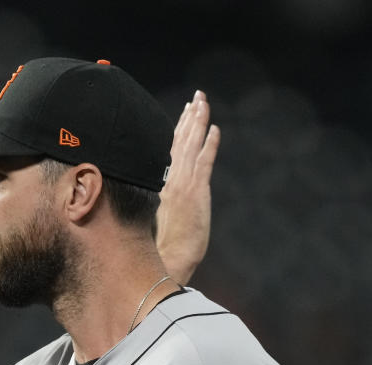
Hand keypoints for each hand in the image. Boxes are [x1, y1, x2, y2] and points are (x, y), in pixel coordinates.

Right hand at [156, 90, 219, 285]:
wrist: (166, 259)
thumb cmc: (161, 248)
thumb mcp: (157, 220)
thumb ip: (161, 203)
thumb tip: (162, 200)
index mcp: (161, 184)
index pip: (171, 151)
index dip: (178, 129)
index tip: (184, 113)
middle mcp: (171, 179)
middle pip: (180, 141)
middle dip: (189, 118)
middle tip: (196, 98)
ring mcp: (183, 184)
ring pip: (191, 146)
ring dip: (198, 123)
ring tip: (203, 104)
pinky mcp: (195, 192)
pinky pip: (204, 162)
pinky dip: (209, 145)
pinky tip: (214, 130)